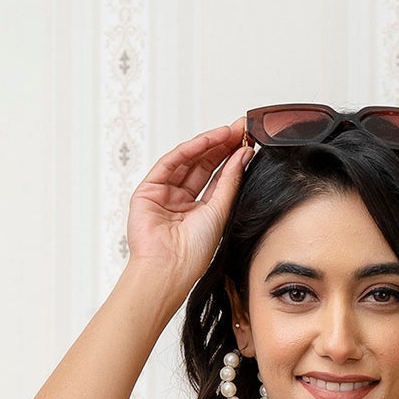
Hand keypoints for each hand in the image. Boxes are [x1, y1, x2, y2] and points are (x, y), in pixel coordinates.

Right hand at [125, 121, 251, 302]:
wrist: (169, 268)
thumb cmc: (193, 254)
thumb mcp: (220, 212)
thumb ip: (230, 182)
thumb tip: (243, 155)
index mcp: (201, 212)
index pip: (218, 178)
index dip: (232, 159)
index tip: (248, 141)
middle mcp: (182, 202)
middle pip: (204, 166)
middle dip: (222, 146)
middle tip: (240, 129)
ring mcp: (165, 194)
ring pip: (188, 161)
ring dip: (209, 144)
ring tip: (229, 131)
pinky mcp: (149, 190)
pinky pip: (171, 163)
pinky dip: (189, 149)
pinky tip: (207, 140)